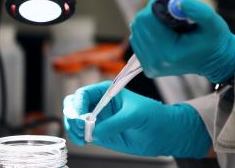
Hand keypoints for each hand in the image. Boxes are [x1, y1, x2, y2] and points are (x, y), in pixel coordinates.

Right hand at [63, 81, 211, 157]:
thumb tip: (96, 132)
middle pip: (74, 106)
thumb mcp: (136, 114)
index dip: (78, 104)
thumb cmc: (153, 115)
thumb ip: (115, 122)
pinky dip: (77, 138)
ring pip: (74, 121)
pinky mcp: (99, 134)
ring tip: (82, 137)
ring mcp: (98, 119)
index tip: (80, 117)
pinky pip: (81, 134)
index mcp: (107, 92)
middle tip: (79, 127)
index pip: (84, 94)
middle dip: (71, 115)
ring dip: (72, 128)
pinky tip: (83, 141)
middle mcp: (99, 104)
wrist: (162, 133)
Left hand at [130, 0, 234, 83]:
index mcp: (169, 53)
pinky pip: (138, 39)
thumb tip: (176, 1)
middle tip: (173, 9)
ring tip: (171, 23)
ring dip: (151, 20)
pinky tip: (165, 32)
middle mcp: (155, 62)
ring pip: (137, 30)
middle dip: (154, 11)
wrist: (215, 62)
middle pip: (140, 24)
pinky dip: (150, 30)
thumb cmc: (215, 41)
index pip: (147, 19)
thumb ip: (197, 10)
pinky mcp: (147, 66)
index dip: (158, 3)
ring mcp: (150, 66)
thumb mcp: (213, 22)